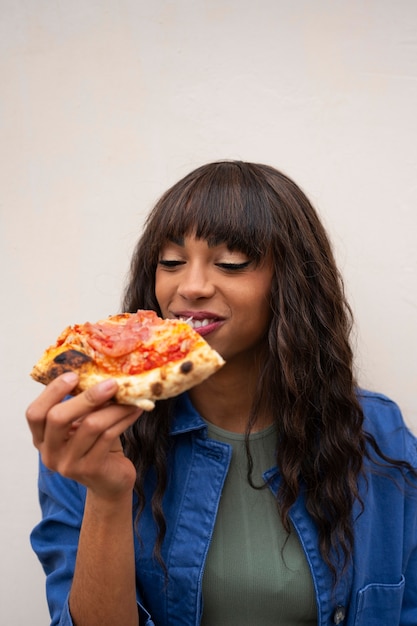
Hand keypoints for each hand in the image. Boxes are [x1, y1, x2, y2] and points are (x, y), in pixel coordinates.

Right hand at [26, 373, 142, 500]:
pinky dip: (124, 419)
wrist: (110, 482)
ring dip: (114, 407)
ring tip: (130, 396)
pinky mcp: (90, 469)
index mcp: (42, 438)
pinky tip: (136, 409)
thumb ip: (83, 406)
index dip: (51, 392)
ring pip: (90, 425)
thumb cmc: (96, 447)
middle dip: (86, 397)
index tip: (73, 375)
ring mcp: (69, 464)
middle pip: (58, 418)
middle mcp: (50, 453)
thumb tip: (101, 373)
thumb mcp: (83, 425)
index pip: (35, 414)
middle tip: (111, 383)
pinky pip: (109, 436)